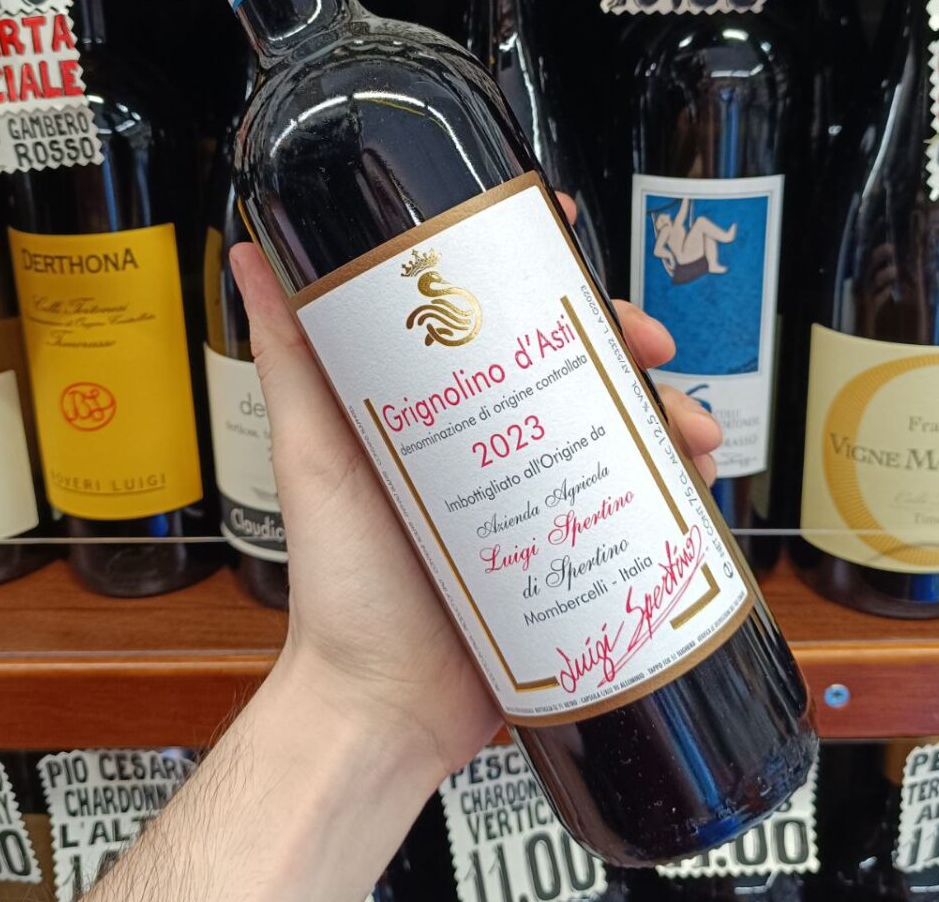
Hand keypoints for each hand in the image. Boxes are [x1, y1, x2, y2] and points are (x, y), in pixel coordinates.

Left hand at [229, 209, 721, 784]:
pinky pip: (627, 505)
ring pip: (613, 428)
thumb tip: (248, 257)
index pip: (494, 315)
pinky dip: (667, 486)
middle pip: (570, 363)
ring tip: (690, 429)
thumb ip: (289, 358)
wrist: (383, 706)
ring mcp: (530, 496)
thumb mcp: (312, 454)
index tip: (565, 231)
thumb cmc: (340, 585)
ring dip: (665, 412)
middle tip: (650, 344)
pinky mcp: (564, 551)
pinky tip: (690, 485)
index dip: (537, 266)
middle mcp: (489, 443)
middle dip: (624, 340)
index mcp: (438, 407)